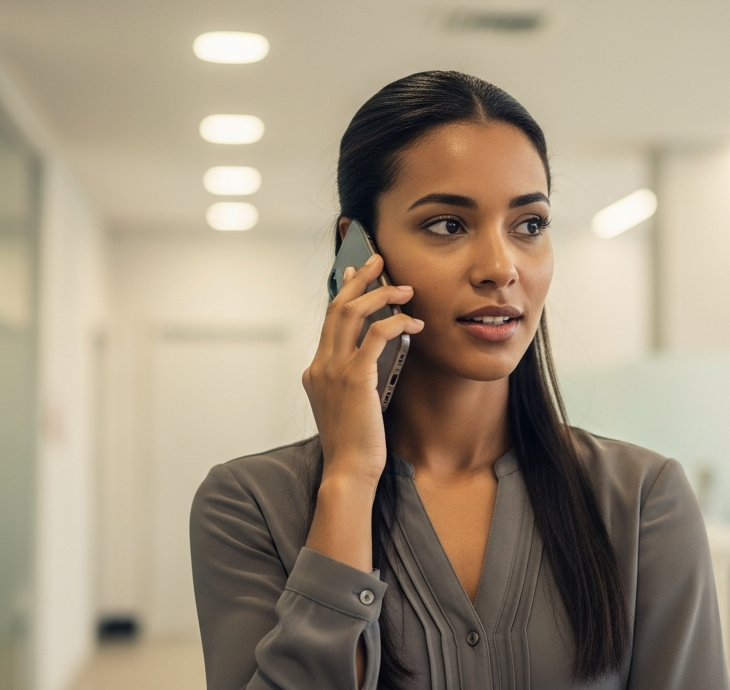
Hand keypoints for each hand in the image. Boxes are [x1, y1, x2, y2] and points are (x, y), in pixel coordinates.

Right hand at [302, 253, 423, 487]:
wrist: (349, 470)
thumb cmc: (355, 445)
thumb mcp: (349, 406)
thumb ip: (354, 381)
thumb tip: (373, 361)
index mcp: (315, 371)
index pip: (329, 321)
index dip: (344, 292)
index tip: (355, 272)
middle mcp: (319, 366)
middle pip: (337, 307)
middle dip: (359, 279)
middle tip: (378, 260)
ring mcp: (334, 370)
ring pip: (352, 313)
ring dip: (380, 294)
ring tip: (405, 288)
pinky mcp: (355, 377)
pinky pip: (376, 335)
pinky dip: (396, 322)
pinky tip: (414, 324)